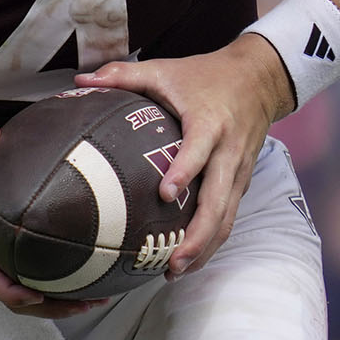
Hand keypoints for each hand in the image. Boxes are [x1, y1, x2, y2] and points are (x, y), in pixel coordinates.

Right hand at [0, 124, 100, 318]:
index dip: (12, 292)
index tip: (38, 295)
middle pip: (12, 297)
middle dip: (49, 306)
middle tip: (86, 302)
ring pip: (21, 294)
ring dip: (56, 301)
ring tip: (94, 298)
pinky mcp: (1, 253)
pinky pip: (25, 278)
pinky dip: (52, 286)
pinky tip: (80, 278)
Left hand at [74, 31, 292, 278]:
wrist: (258, 78)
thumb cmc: (206, 75)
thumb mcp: (165, 69)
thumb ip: (123, 75)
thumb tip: (80, 80)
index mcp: (209, 123)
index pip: (199, 151)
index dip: (184, 171)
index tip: (164, 194)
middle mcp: (228, 151)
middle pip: (219, 201)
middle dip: (197, 235)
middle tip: (171, 260)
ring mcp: (238, 170)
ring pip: (227, 217)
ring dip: (205, 248)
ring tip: (175, 270)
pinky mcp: (242, 181)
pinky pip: (230, 216)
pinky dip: (213, 240)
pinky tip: (190, 258)